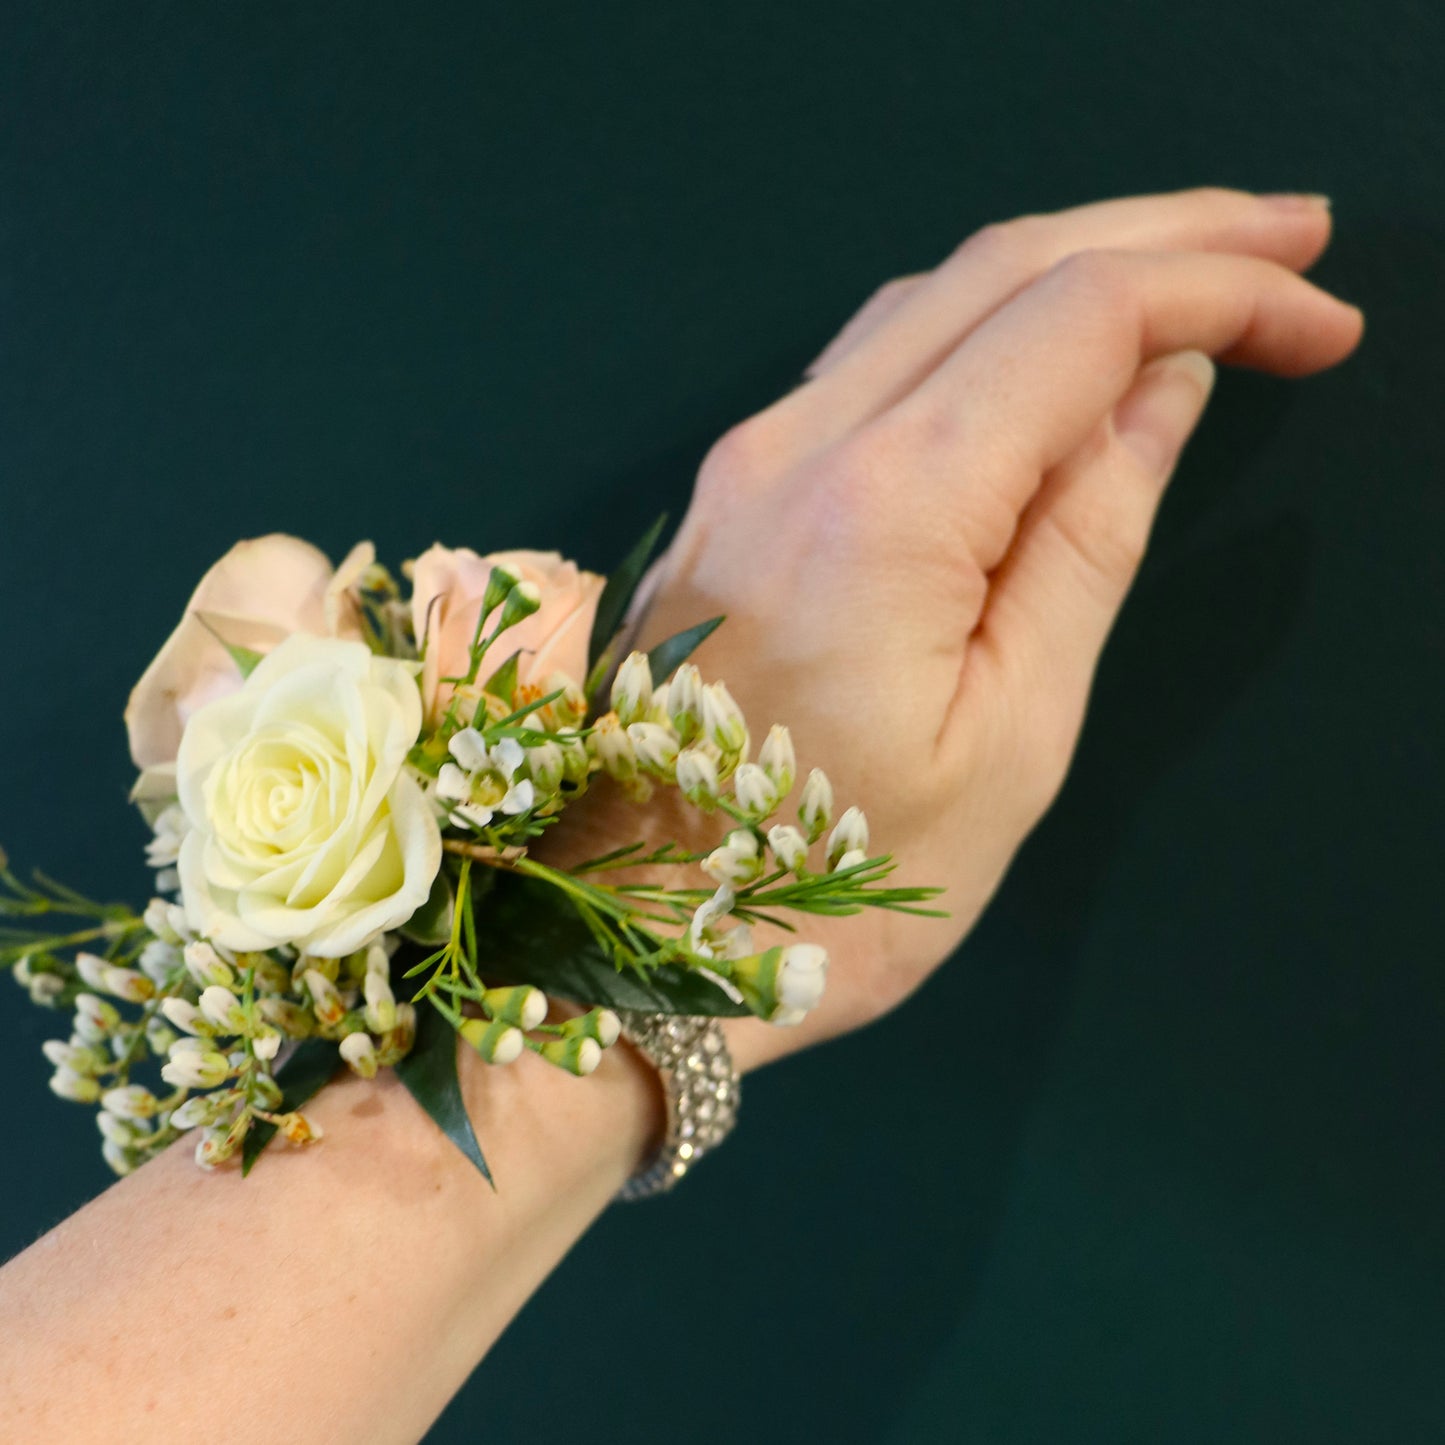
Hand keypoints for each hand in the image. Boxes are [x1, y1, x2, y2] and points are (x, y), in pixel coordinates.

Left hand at [597, 186, 1362, 1071]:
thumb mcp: (1011, 735)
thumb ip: (1085, 541)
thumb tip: (1157, 390)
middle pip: (999, 268)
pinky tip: (1046, 356)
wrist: (642, 937)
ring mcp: (746, 461)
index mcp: (883, 508)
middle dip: (1162, 235)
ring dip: (1067, 269)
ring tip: (1193, 278)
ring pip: (927, 300)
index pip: (1078, 317)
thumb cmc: (836, 881)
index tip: (1319, 321)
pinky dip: (980, 331)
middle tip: (1290, 237)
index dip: (1218, 289)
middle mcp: (797, 446)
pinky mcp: (731, 492)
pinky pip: (871, 363)